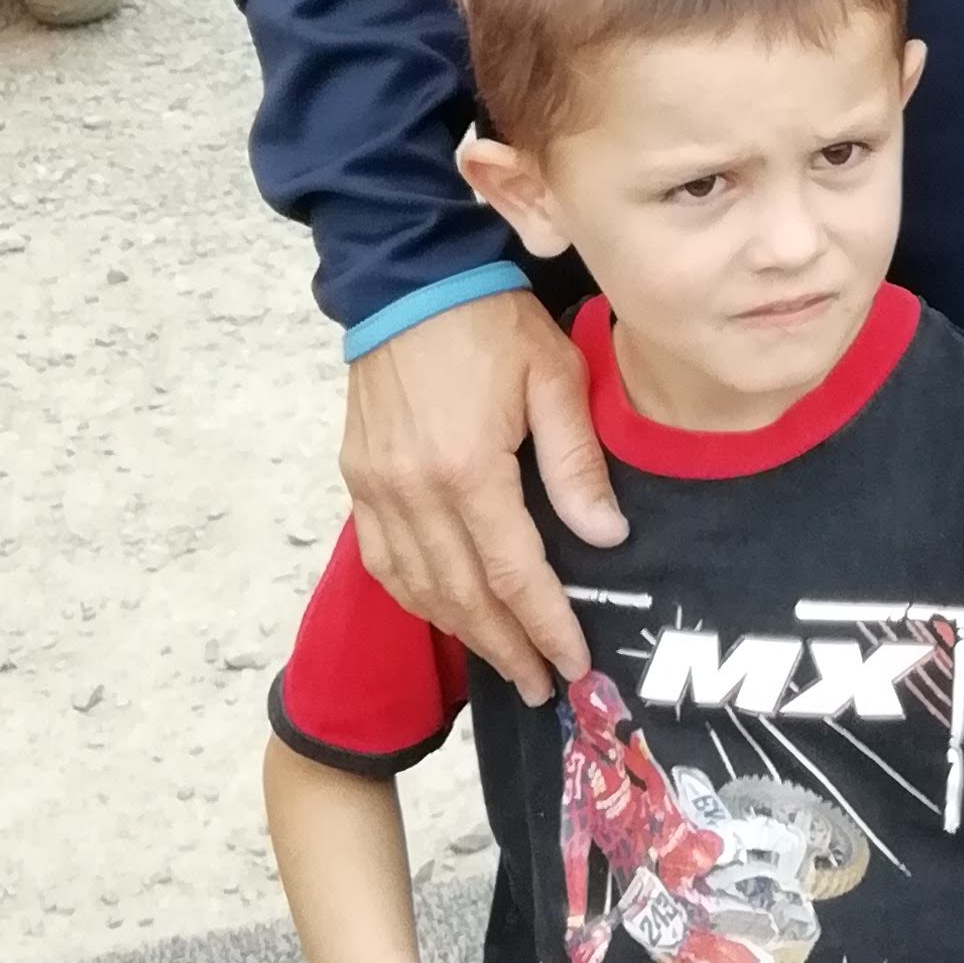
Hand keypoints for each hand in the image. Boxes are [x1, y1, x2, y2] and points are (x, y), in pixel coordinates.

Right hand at [342, 285, 623, 701]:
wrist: (406, 277)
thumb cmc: (490, 319)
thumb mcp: (555, 377)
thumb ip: (577, 463)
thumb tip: (604, 536)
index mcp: (466, 470)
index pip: (514, 574)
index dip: (546, 626)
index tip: (573, 663)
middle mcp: (413, 491)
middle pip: (464, 596)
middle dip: (507, 648)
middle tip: (544, 684)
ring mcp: (377, 488)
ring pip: (420, 588)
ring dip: (463, 632)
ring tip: (505, 661)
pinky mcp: (358, 478)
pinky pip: (385, 560)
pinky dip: (418, 596)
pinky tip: (447, 611)